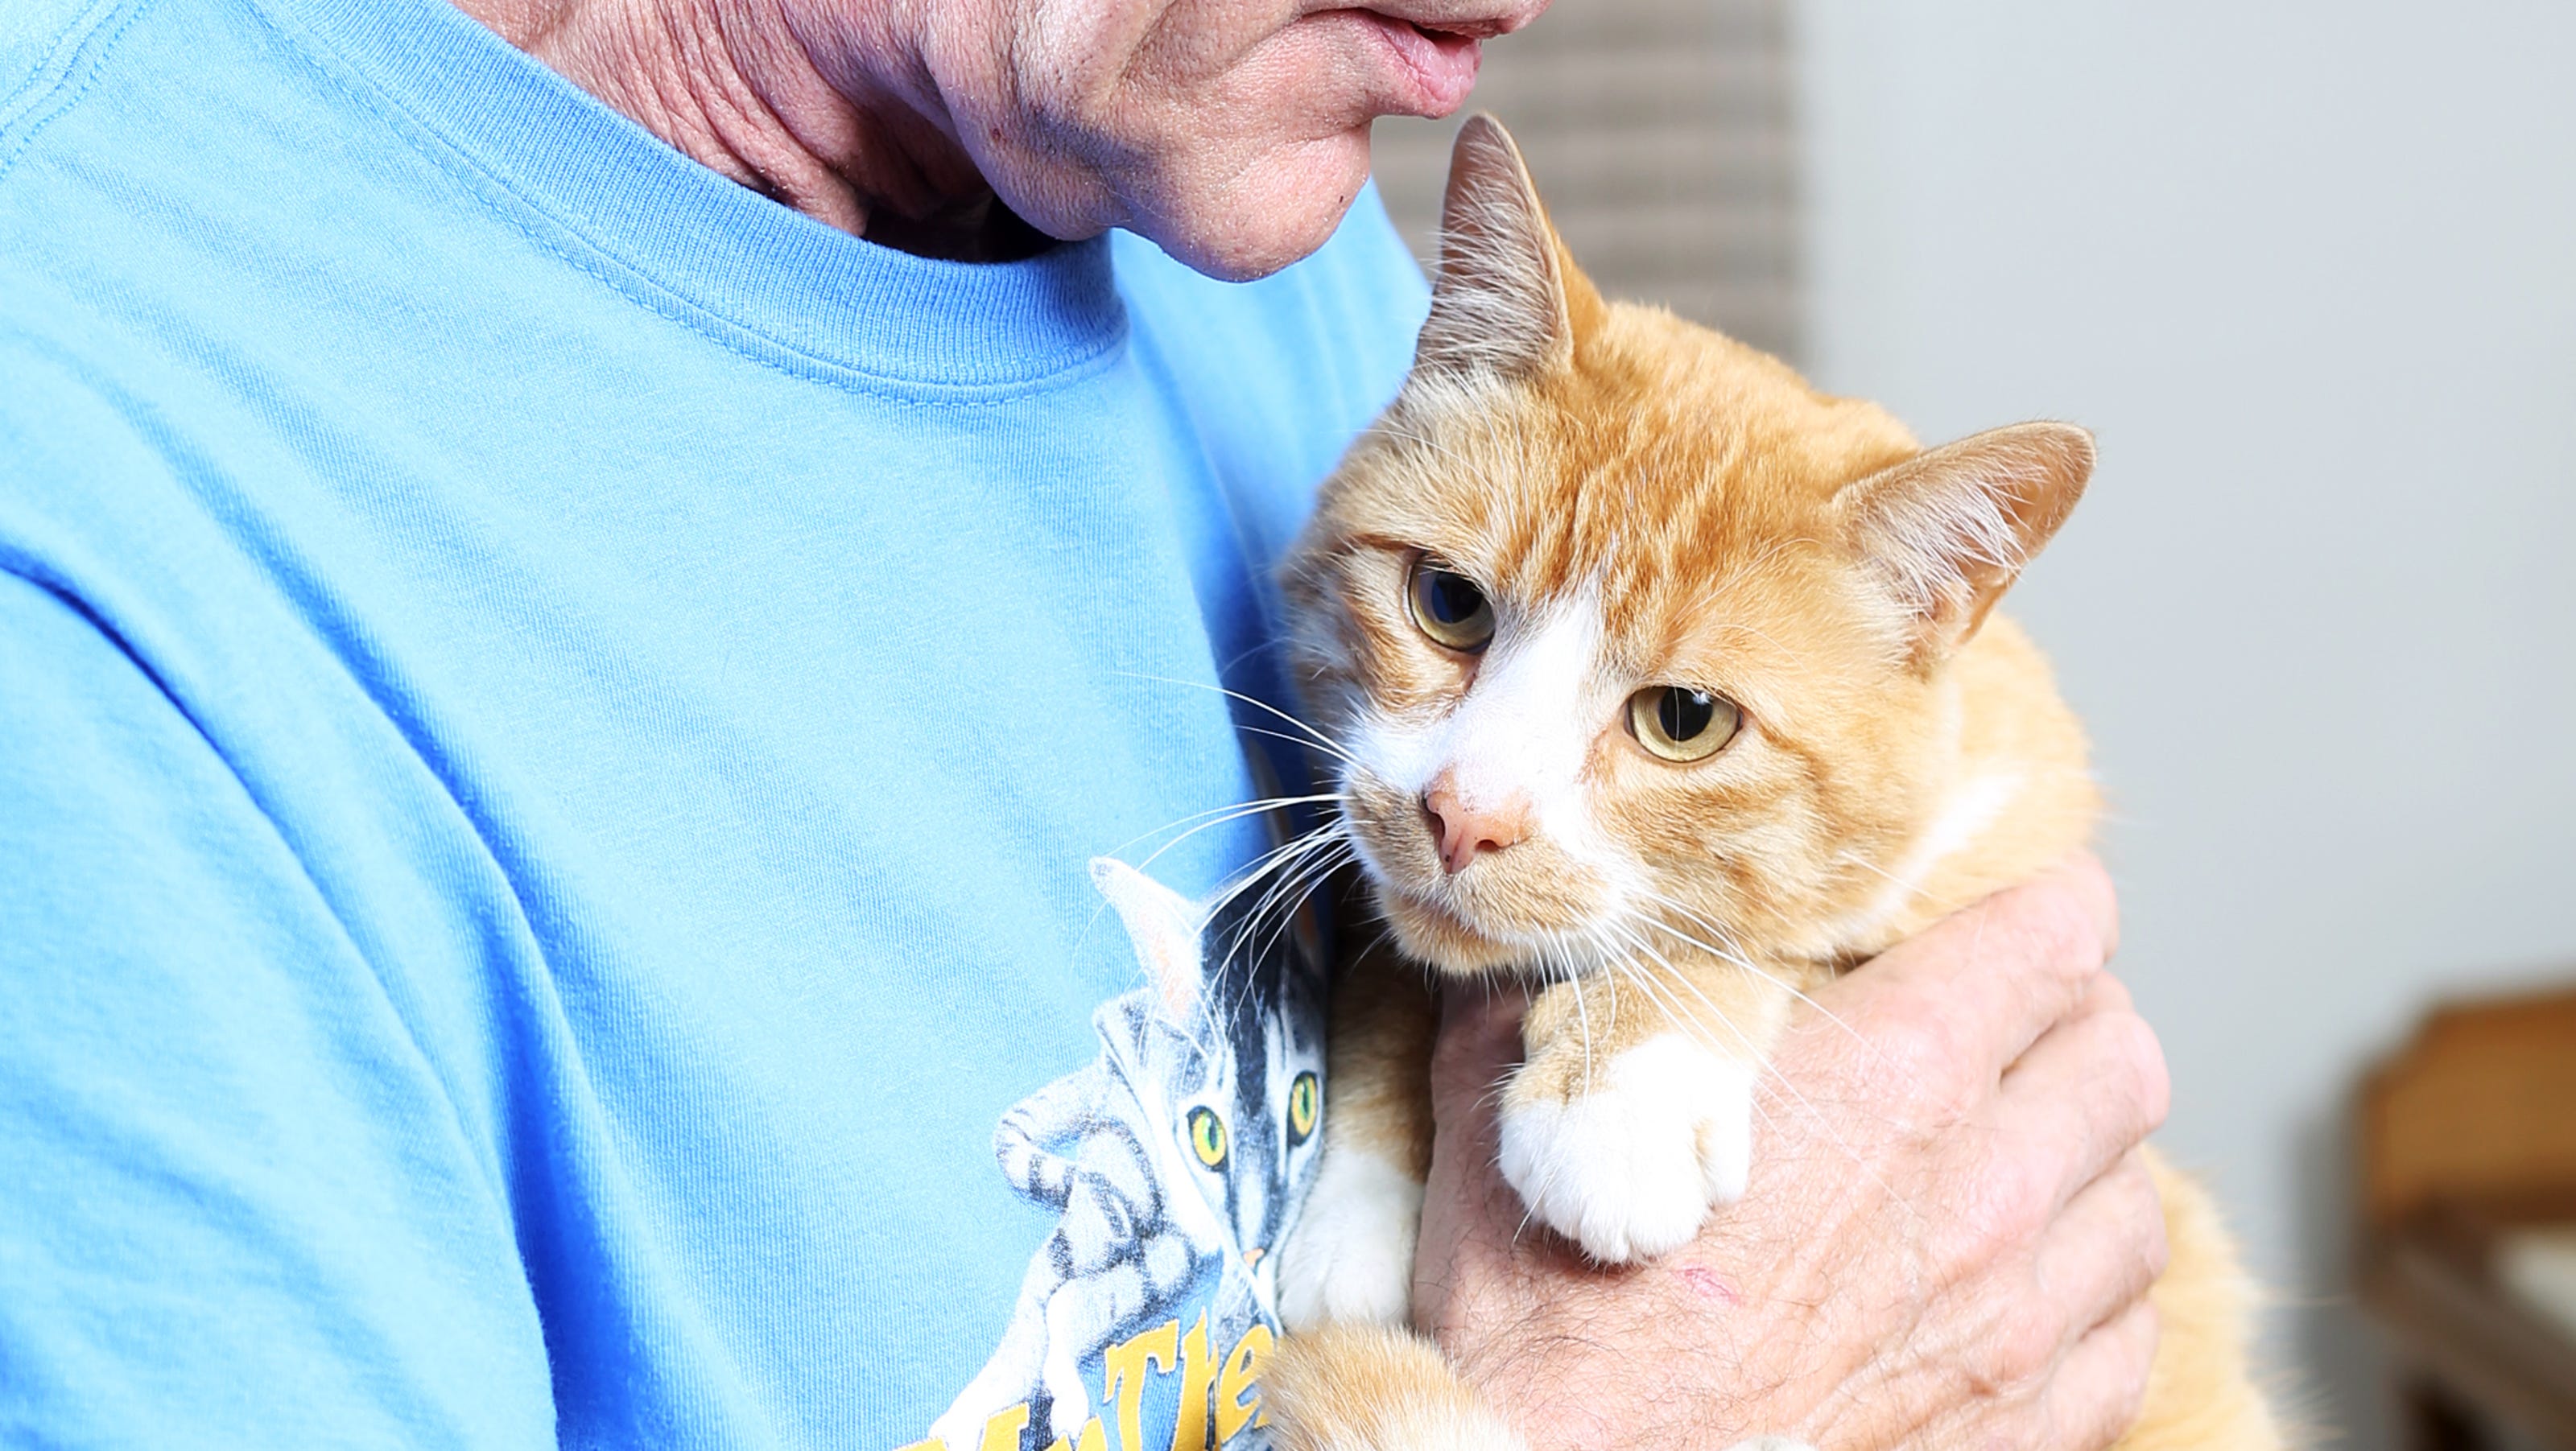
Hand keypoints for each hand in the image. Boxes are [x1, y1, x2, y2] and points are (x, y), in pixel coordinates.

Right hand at [1409, 855, 2167, 1448]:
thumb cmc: (1543, 1330)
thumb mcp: (1515, 1117)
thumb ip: (1550, 1003)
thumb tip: (1542, 935)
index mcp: (1883, 1078)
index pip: (2052, 935)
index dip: (2040, 901)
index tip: (2012, 902)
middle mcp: (1980, 1189)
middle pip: (2120, 1053)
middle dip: (2076, 1019)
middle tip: (2012, 1021)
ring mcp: (2014, 1320)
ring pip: (2139, 1191)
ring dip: (2087, 1158)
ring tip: (2021, 1153)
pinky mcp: (2022, 1428)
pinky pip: (2126, 1332)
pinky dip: (2094, 1293)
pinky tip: (2024, 1281)